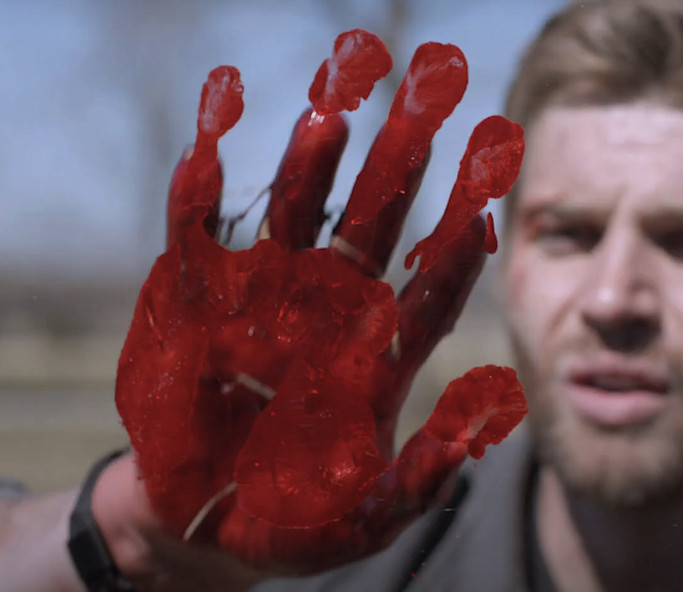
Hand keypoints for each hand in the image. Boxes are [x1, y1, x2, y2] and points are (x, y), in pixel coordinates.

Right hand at [114, 29, 526, 575]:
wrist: (202, 526)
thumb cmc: (290, 522)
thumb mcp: (362, 520)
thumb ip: (415, 483)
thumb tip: (473, 437)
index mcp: (378, 359)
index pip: (430, 290)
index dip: (456, 244)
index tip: (484, 193)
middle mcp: (329, 316)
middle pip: (370, 231)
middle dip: (396, 171)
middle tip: (424, 106)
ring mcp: (264, 303)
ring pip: (295, 219)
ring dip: (311, 167)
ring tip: (330, 113)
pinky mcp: (199, 307)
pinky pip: (198, 242)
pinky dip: (198, 199)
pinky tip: (205, 147)